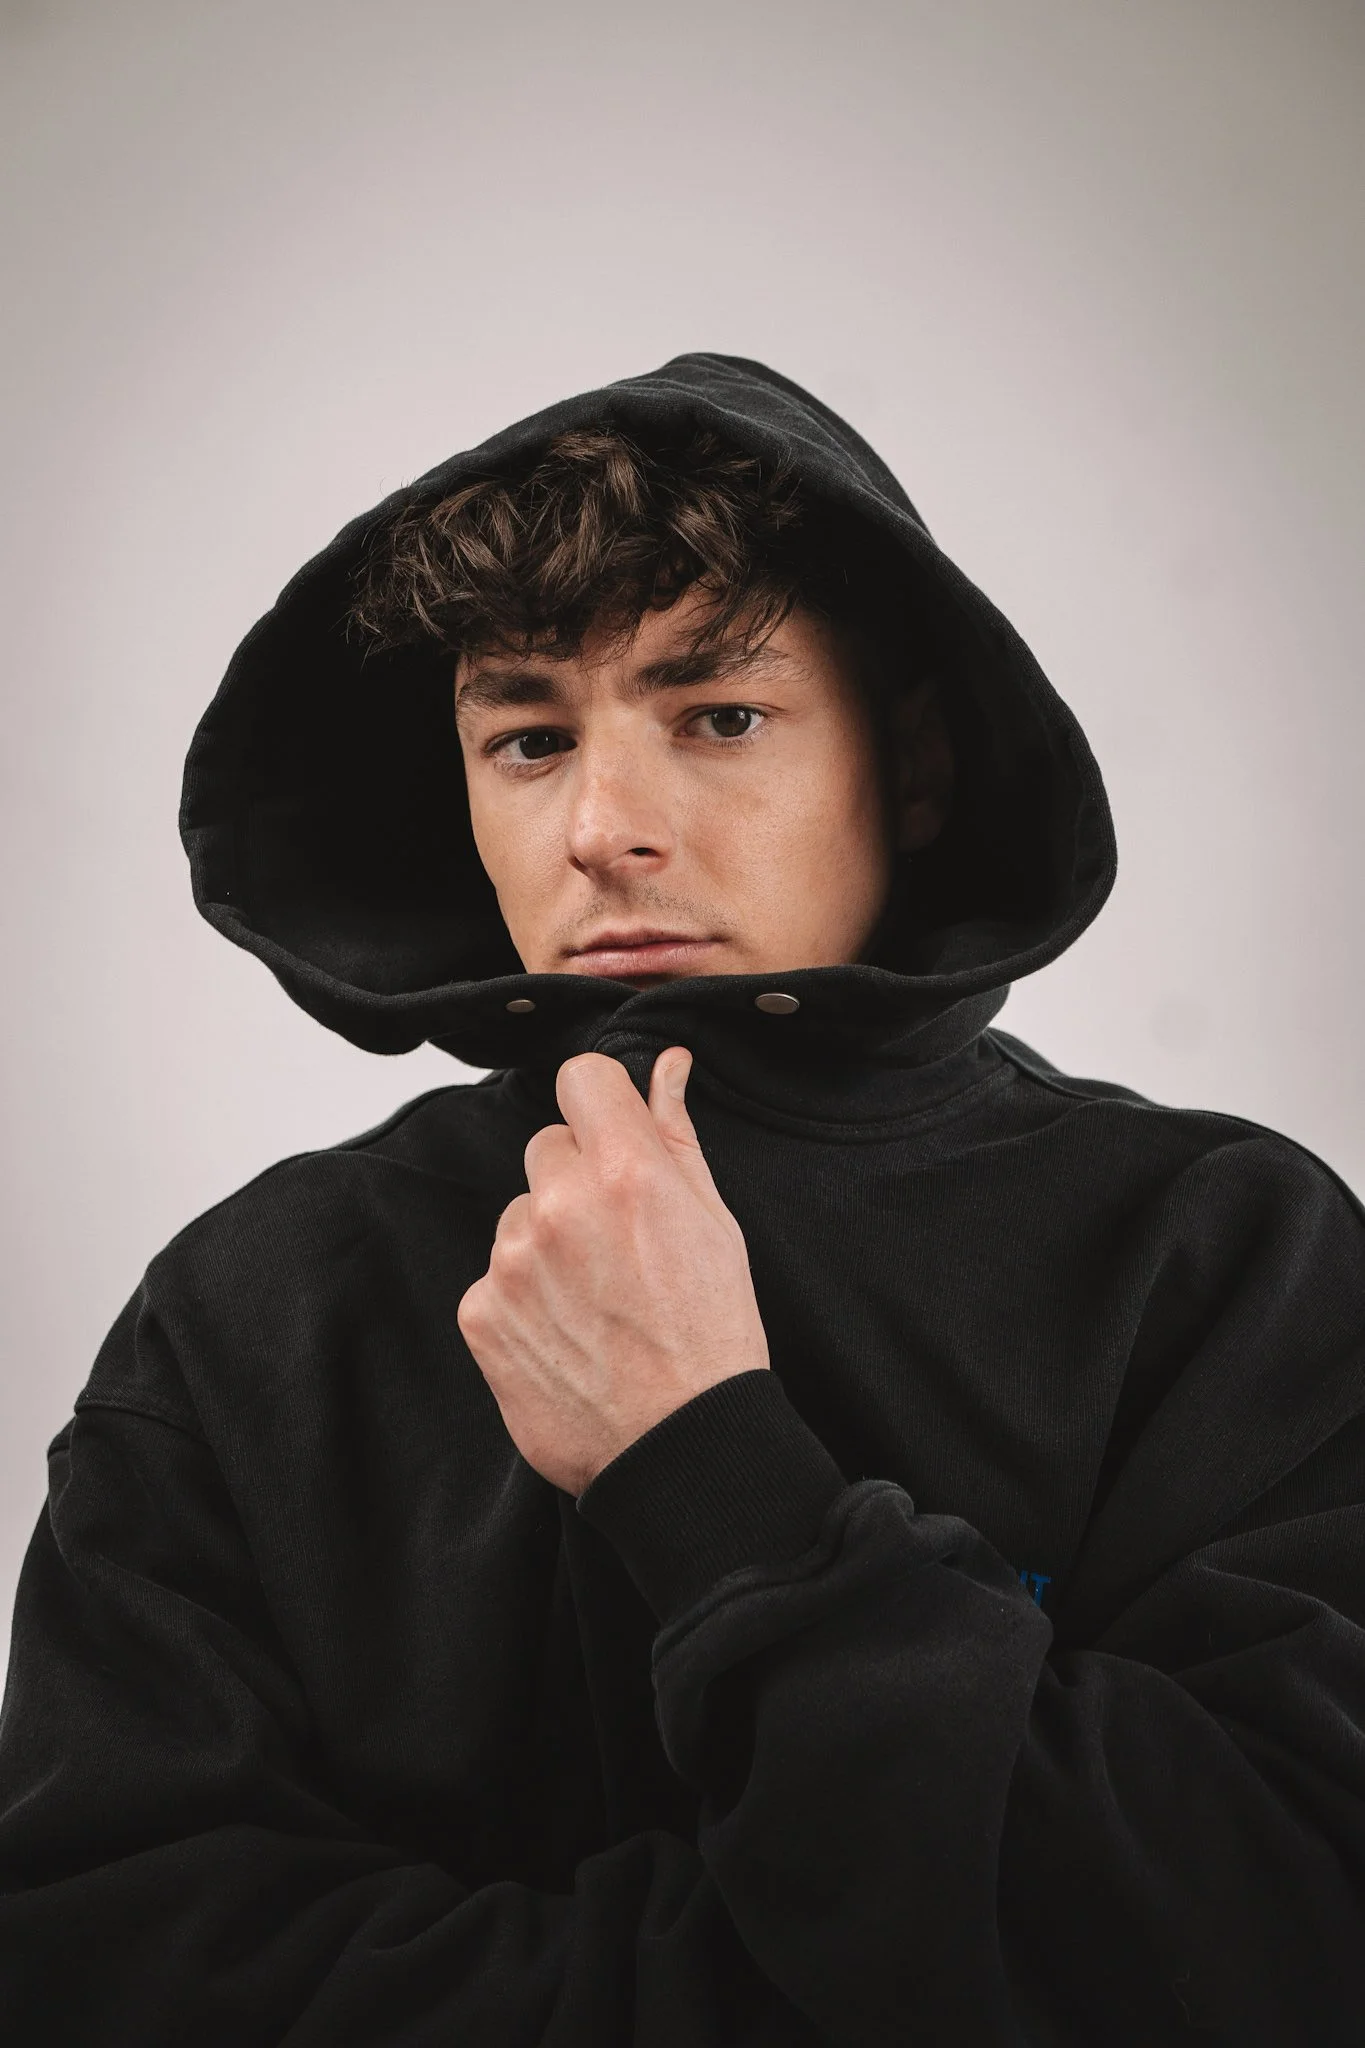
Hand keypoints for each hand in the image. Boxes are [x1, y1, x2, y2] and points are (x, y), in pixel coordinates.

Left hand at [457, 1047, 769, 1496]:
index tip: (613, 1136)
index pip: (581, 1079)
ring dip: (548, 1242)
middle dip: (577, 1180)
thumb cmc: (710, 1336)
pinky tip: (569, 1333)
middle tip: (619, 1243)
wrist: (678, 1444)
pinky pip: (495, 1276)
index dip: (601, 1106)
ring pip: (519, 1214)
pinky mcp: (481, 1311)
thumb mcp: (715, 1224)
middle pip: (547, 1147)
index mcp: (626, 1173)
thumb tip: (668, 1066)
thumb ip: (676, 1134)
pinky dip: (523, 1299)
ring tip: (597, 1300)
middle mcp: (560, 1206)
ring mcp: (513, 1260)